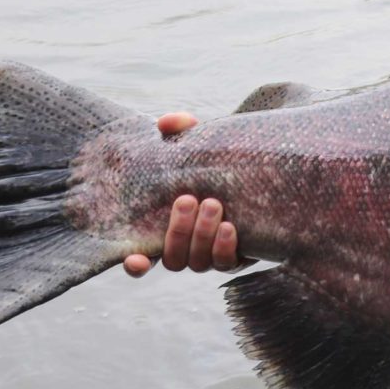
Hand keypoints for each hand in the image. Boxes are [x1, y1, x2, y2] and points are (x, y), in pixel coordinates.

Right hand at [122, 113, 241, 277]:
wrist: (255, 170)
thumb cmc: (213, 161)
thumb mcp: (195, 145)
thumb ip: (179, 131)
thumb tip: (167, 123)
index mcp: (166, 229)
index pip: (142, 258)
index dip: (135, 265)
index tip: (134, 259)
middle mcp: (186, 249)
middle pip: (173, 259)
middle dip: (178, 231)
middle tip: (188, 199)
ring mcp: (210, 255)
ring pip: (198, 263)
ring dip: (202, 236)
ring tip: (213, 204)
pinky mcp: (237, 256)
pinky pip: (227, 264)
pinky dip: (225, 248)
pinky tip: (230, 227)